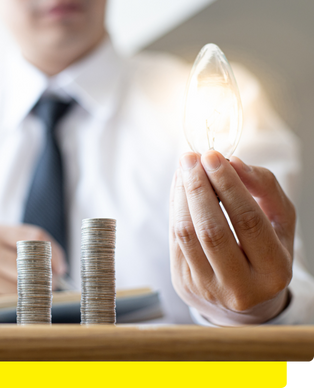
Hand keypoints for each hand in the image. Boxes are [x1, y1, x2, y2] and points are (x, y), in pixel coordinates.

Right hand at [0, 223, 66, 305]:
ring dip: (28, 298)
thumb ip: (16, 246)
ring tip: (26, 297)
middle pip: (30, 267)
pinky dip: (10, 307)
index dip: (54, 255)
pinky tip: (7, 304)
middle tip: (49, 287)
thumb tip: (56, 269)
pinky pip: (1, 305)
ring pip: (18, 290)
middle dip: (45, 281)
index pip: (35, 239)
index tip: (61, 268)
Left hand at [169, 150, 294, 324]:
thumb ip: (264, 189)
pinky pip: (175, 239)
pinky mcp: (183, 283)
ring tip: (184, 169)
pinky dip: (175, 208)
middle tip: (192, 158)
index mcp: (274, 272)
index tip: (214, 156)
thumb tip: (233, 163)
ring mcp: (207, 288)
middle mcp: (240, 286)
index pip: (248, 221)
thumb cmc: (265, 251)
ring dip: (181, 196)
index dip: (228, 185)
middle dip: (199, 188)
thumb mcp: (279, 222)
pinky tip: (179, 188)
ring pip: (187, 235)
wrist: (245, 299)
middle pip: (212, 230)